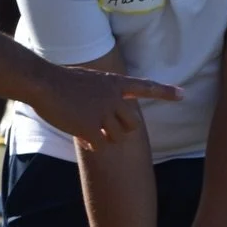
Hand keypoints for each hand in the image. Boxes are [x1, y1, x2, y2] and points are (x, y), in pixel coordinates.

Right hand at [31, 64, 179, 148]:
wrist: (43, 83)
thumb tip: (107, 107)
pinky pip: (101, 144)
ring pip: (118, 137)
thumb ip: (103, 93)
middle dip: (121, 131)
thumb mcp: (89, 80)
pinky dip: (93, 145)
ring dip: (105, 139)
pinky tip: (82, 140)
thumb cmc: (60, 81)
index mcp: (114, 84)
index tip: (183, 95)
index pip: (145, 87)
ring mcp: (103, 111)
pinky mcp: (91, 125)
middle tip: (105, 130)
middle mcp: (114, 97)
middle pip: (133, 124)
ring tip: (89, 132)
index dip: (165, 92)